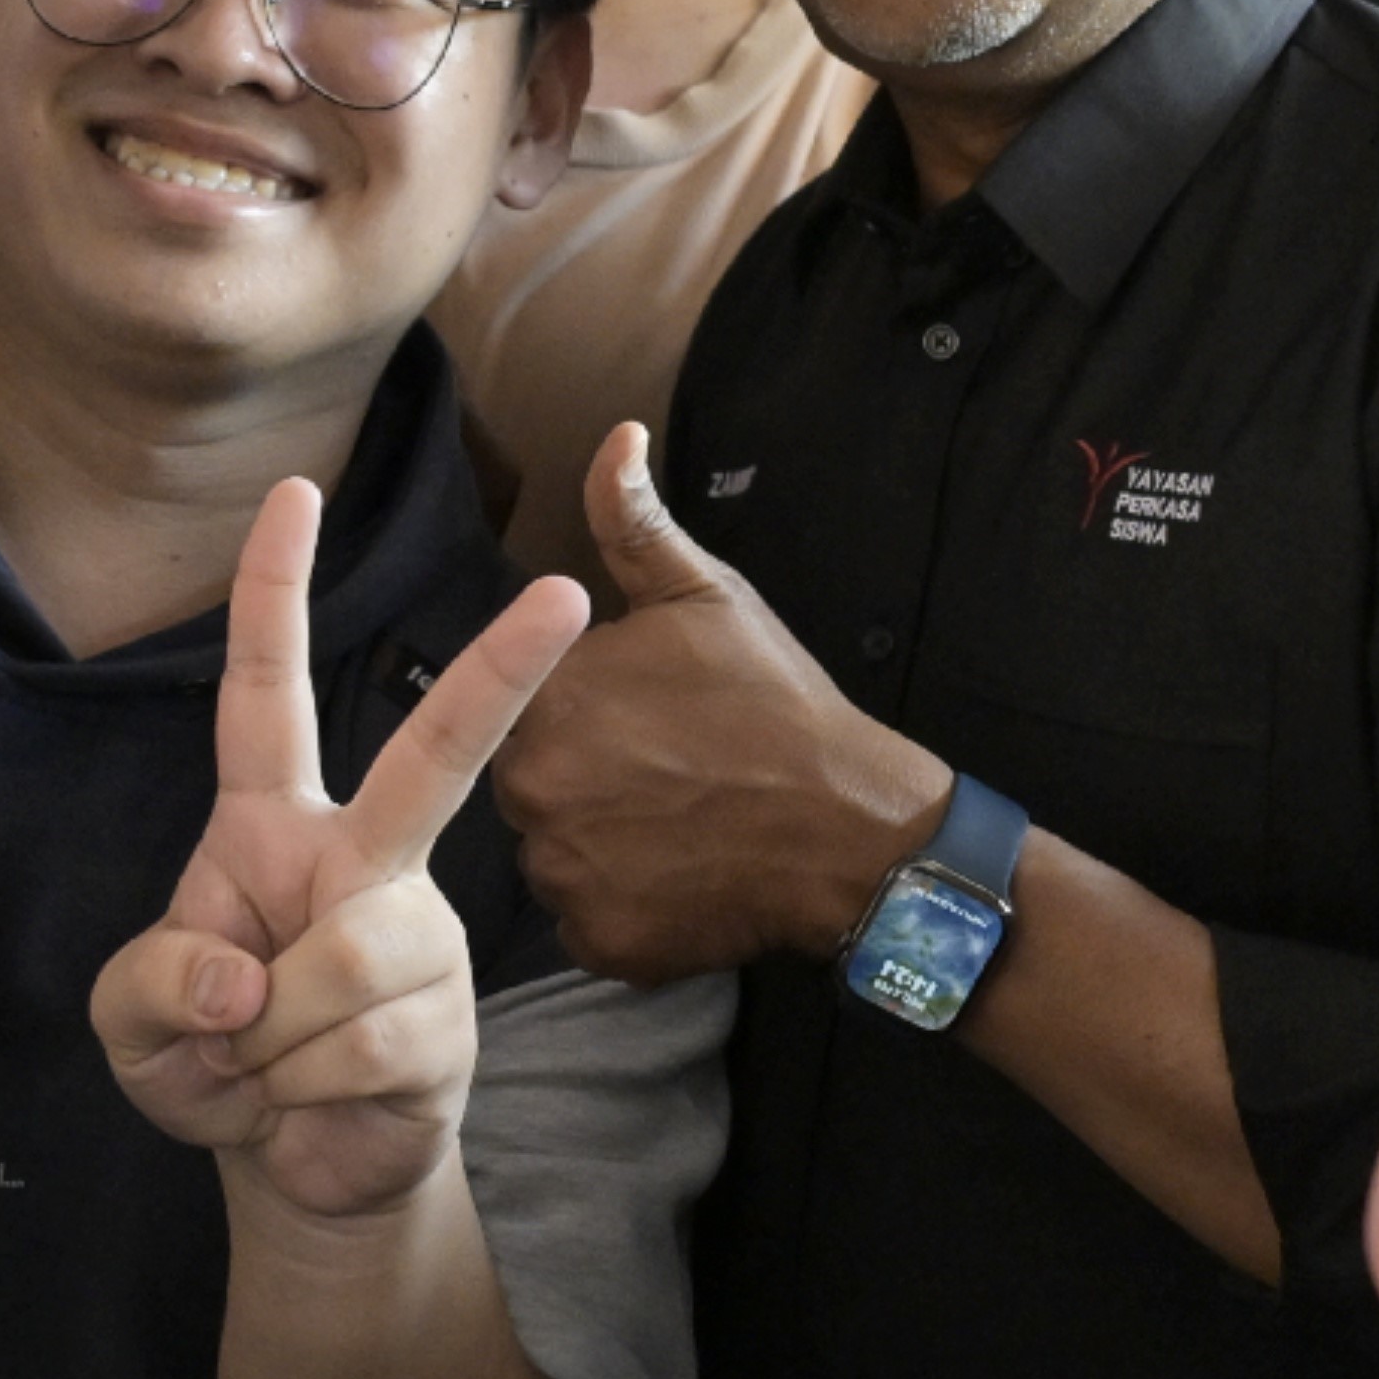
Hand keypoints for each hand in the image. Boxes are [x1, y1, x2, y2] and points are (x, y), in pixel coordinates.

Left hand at [97, 477, 584, 1217]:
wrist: (292, 1169)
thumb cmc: (210, 1061)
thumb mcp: (131, 1023)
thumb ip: (150, 984)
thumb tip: (241, 976)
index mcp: (275, 826)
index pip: (268, 692)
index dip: (272, 594)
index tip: (294, 492)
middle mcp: (365, 860)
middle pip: (435, 755)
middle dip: (502, 671)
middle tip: (564, 595)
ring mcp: (418, 934)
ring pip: (343, 962)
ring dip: (270, 1042)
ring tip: (266, 1066)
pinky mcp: (448, 1019)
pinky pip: (358, 1044)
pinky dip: (300, 1090)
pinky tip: (311, 1098)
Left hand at [487, 424, 950, 982]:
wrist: (853, 830)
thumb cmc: (778, 707)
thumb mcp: (709, 598)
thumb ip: (635, 523)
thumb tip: (615, 435)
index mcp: (545, 700)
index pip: (526, 711)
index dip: (589, 717)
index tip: (651, 726)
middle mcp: (532, 791)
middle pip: (531, 788)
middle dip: (584, 782)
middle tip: (669, 779)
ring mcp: (563, 874)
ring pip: (554, 857)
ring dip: (598, 847)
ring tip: (678, 829)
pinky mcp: (597, 943)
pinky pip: (586, 923)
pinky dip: (622, 910)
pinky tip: (680, 880)